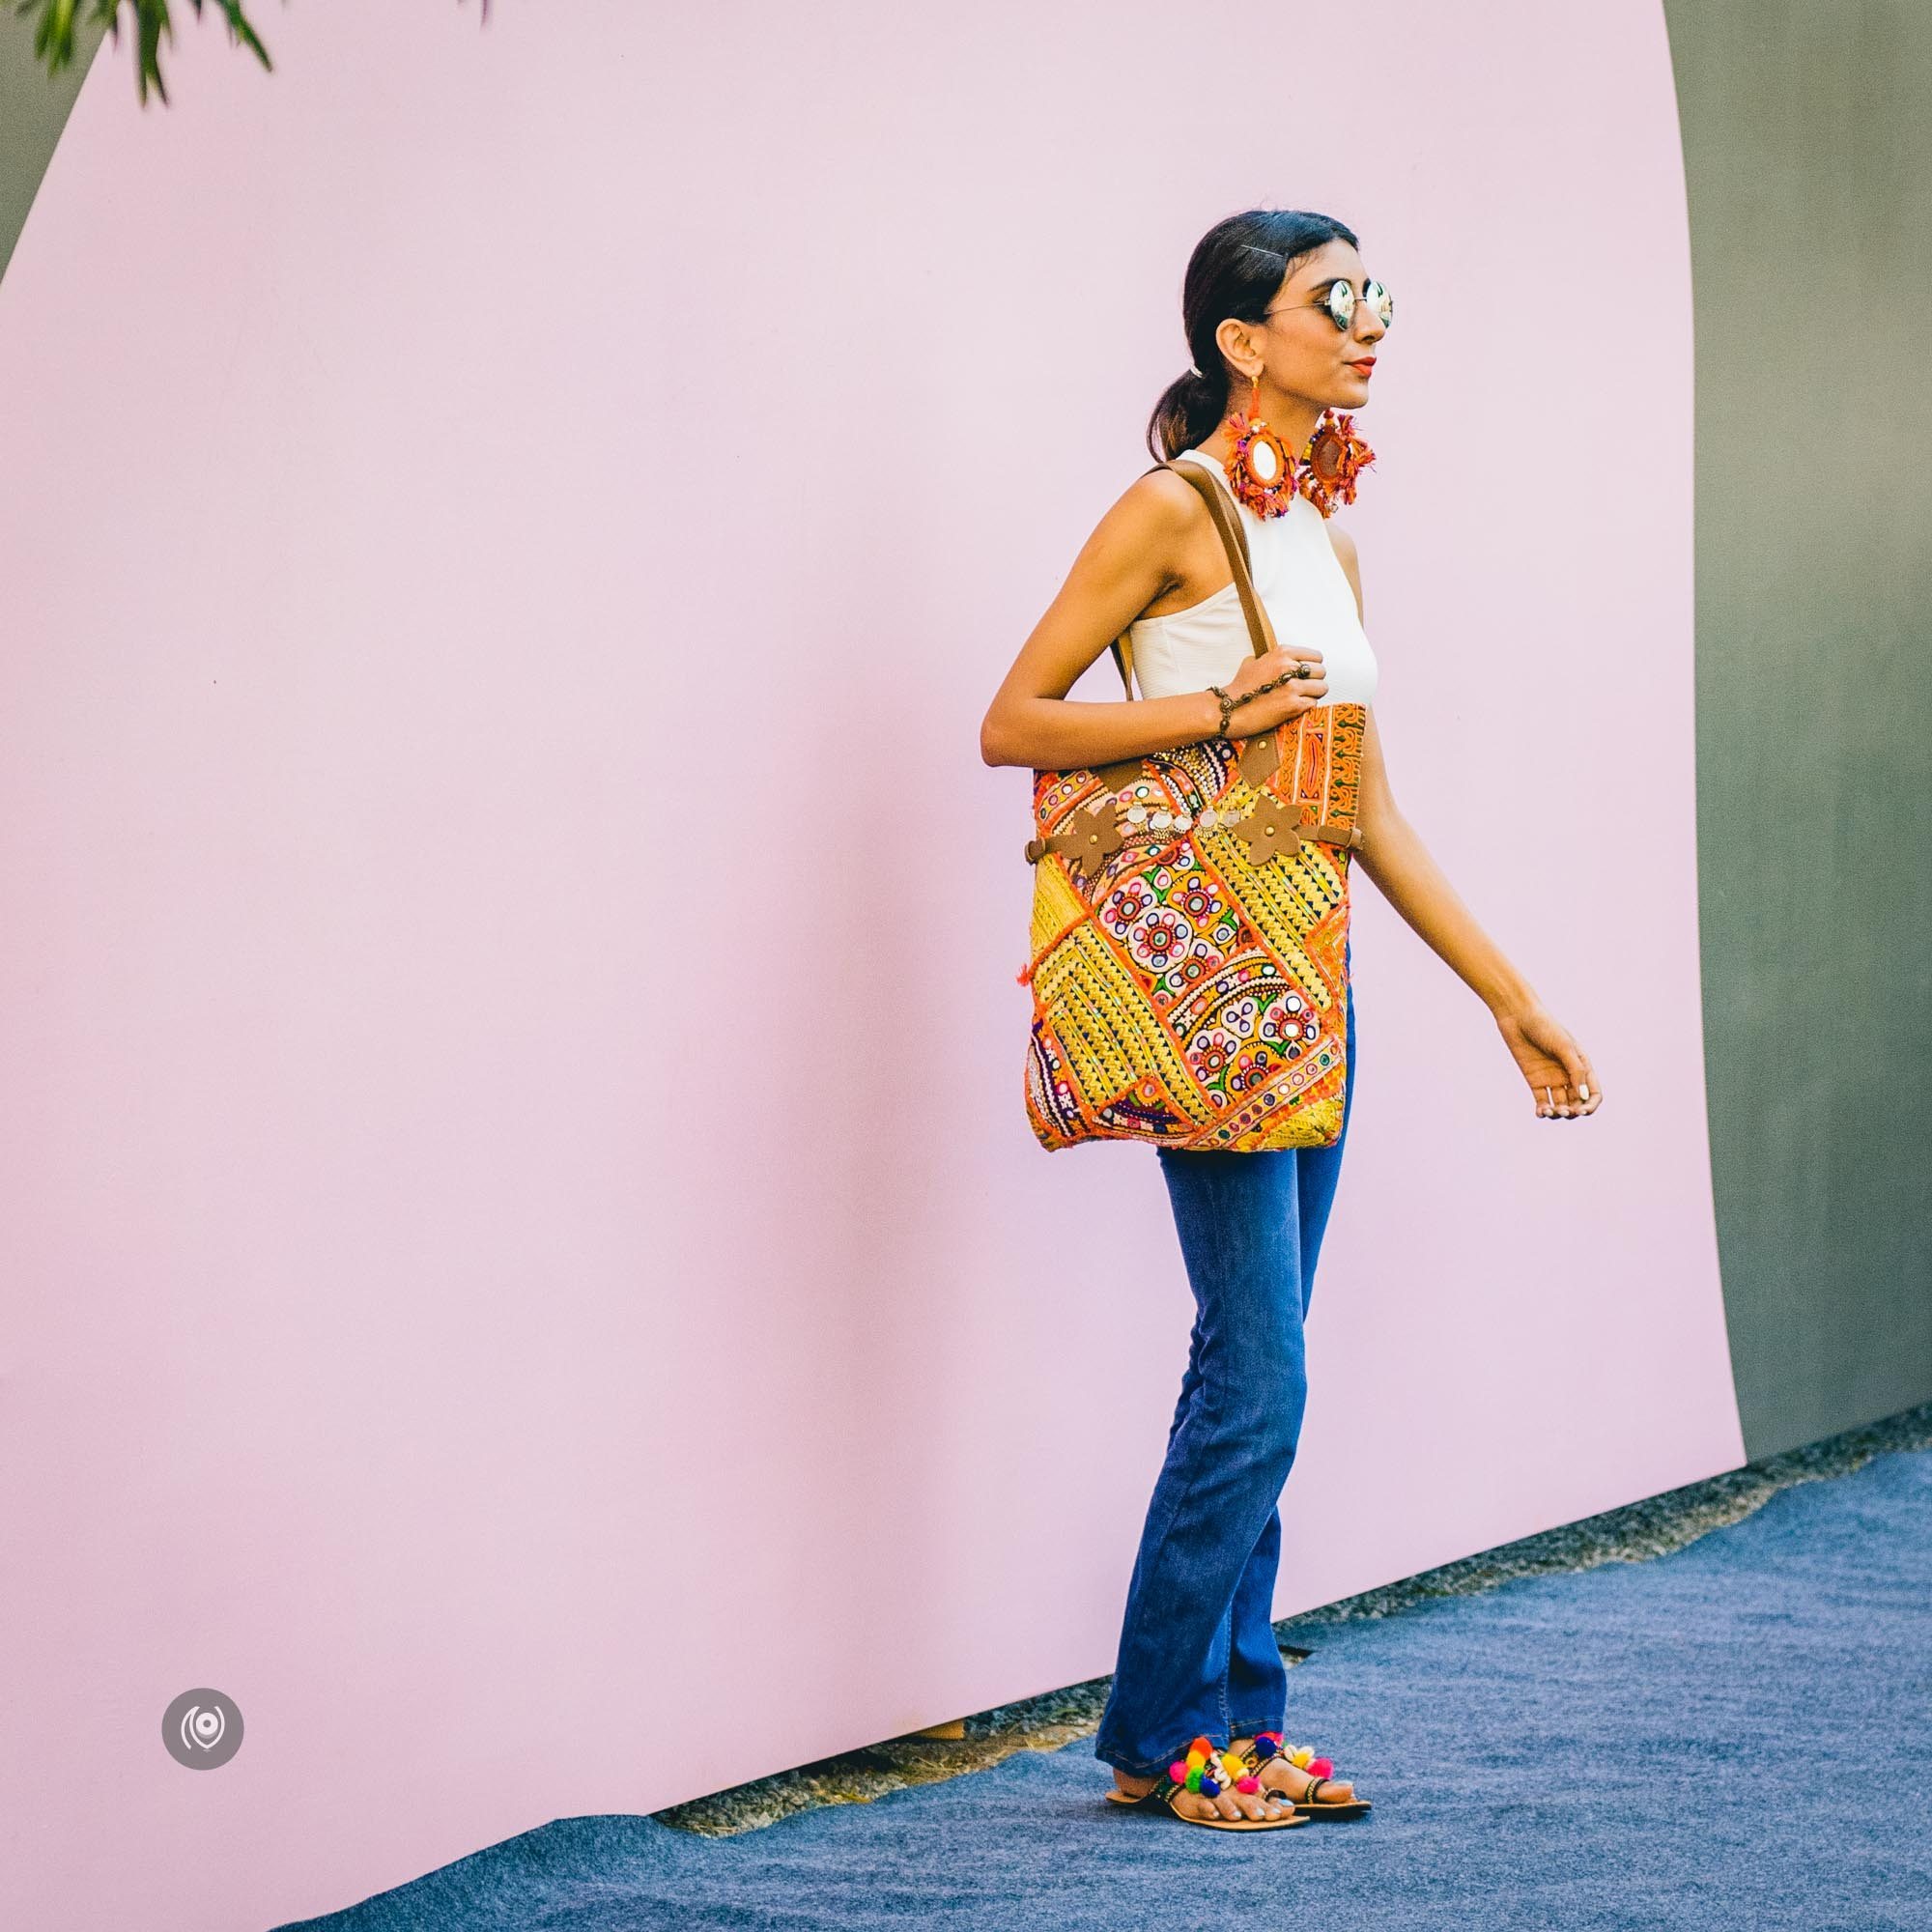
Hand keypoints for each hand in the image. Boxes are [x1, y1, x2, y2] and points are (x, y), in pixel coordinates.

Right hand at [1224, 646, 1327, 732]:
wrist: (1228, 709)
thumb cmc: (1238, 688)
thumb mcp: (1252, 663)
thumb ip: (1270, 658)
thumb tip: (1280, 660)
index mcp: (1281, 653)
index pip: (1316, 656)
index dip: (1312, 666)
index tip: (1306, 674)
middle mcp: (1289, 667)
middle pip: (1321, 671)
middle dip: (1314, 681)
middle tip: (1304, 688)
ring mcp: (1292, 686)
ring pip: (1321, 688)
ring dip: (1314, 695)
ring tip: (1301, 699)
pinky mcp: (1293, 705)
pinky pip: (1313, 703)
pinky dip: (1306, 707)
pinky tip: (1294, 709)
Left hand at [1494, 1002, 1601, 1119]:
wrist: (1518, 1016)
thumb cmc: (1545, 1027)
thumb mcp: (1564, 1047)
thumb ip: (1575, 1070)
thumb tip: (1584, 1097)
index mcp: (1582, 1065)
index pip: (1592, 1093)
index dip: (1590, 1105)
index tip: (1581, 1111)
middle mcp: (1568, 1075)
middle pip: (1577, 1103)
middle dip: (1573, 1112)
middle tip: (1563, 1111)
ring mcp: (1551, 1078)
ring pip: (1560, 1104)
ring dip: (1558, 1113)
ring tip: (1550, 1112)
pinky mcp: (1535, 1081)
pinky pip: (1542, 1101)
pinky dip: (1543, 1110)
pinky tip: (1540, 1113)